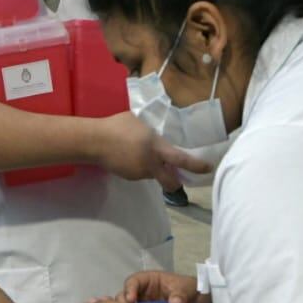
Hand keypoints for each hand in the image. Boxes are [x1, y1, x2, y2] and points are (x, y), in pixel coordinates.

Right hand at [92, 112, 211, 187]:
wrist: (95, 142)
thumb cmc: (118, 126)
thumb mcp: (140, 121)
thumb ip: (154, 128)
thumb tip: (163, 126)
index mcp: (156, 147)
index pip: (181, 159)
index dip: (196, 166)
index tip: (208, 168)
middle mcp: (151, 164)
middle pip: (171, 182)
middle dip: (178, 182)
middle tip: (180, 176)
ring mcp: (139, 173)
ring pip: (155, 175)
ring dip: (156, 170)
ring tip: (145, 155)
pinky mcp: (129, 177)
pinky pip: (142, 174)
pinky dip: (143, 168)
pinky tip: (132, 157)